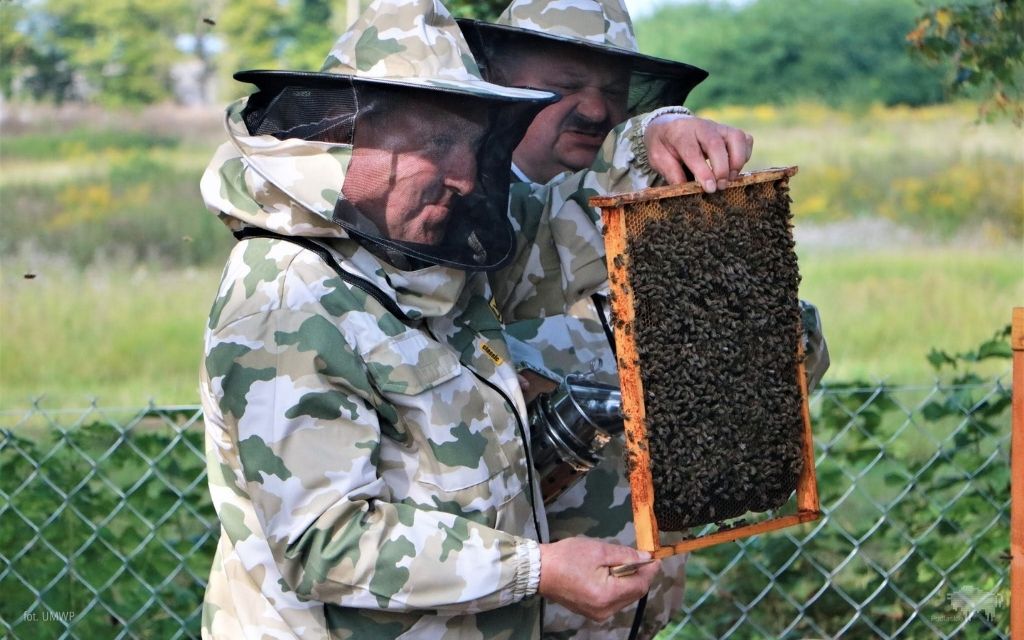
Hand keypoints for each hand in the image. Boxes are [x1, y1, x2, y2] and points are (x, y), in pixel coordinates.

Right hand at [538, 537, 659, 621]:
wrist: (539, 571)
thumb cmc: (567, 557)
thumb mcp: (598, 550)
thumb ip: (625, 555)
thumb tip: (646, 558)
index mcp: (607, 595)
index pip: (640, 585)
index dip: (650, 571)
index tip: (655, 557)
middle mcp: (606, 610)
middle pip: (634, 593)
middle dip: (639, 575)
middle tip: (639, 556)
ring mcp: (598, 614)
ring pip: (625, 597)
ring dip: (628, 581)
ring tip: (620, 562)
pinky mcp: (592, 612)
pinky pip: (614, 600)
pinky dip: (617, 587)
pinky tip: (610, 573)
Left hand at [644, 115, 753, 190]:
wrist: (669, 125)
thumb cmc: (664, 145)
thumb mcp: (658, 158)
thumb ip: (670, 172)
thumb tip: (684, 189)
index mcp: (681, 133)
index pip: (693, 152)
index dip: (703, 172)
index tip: (710, 188)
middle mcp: (702, 127)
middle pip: (716, 144)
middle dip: (721, 169)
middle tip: (720, 187)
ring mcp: (719, 127)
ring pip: (737, 138)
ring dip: (737, 161)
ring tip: (729, 179)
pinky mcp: (730, 131)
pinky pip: (745, 140)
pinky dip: (745, 155)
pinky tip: (735, 169)